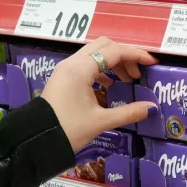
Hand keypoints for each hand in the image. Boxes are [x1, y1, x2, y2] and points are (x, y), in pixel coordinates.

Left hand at [41, 37, 158, 151]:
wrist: (34, 140)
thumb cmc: (67, 130)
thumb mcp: (101, 122)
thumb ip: (129, 112)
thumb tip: (151, 108)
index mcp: (81, 69)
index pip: (114, 51)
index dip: (136, 55)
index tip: (152, 63)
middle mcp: (72, 63)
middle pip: (104, 46)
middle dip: (125, 56)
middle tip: (137, 74)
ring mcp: (65, 69)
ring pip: (95, 53)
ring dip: (113, 62)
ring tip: (127, 80)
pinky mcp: (63, 77)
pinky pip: (86, 63)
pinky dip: (101, 68)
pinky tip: (109, 84)